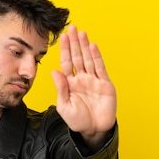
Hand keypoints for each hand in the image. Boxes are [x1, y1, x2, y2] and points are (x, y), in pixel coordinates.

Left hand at [51, 25, 116, 148]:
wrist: (94, 131)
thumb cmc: (78, 121)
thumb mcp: (64, 106)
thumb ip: (61, 88)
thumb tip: (54, 71)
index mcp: (70, 83)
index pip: (66, 63)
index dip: (64, 50)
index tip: (62, 37)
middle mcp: (82, 79)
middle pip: (77, 57)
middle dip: (74, 43)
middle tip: (72, 28)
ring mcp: (93, 80)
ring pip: (88, 59)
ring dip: (85, 46)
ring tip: (81, 33)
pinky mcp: (105, 84)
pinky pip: (100, 68)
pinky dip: (96, 57)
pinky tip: (93, 47)